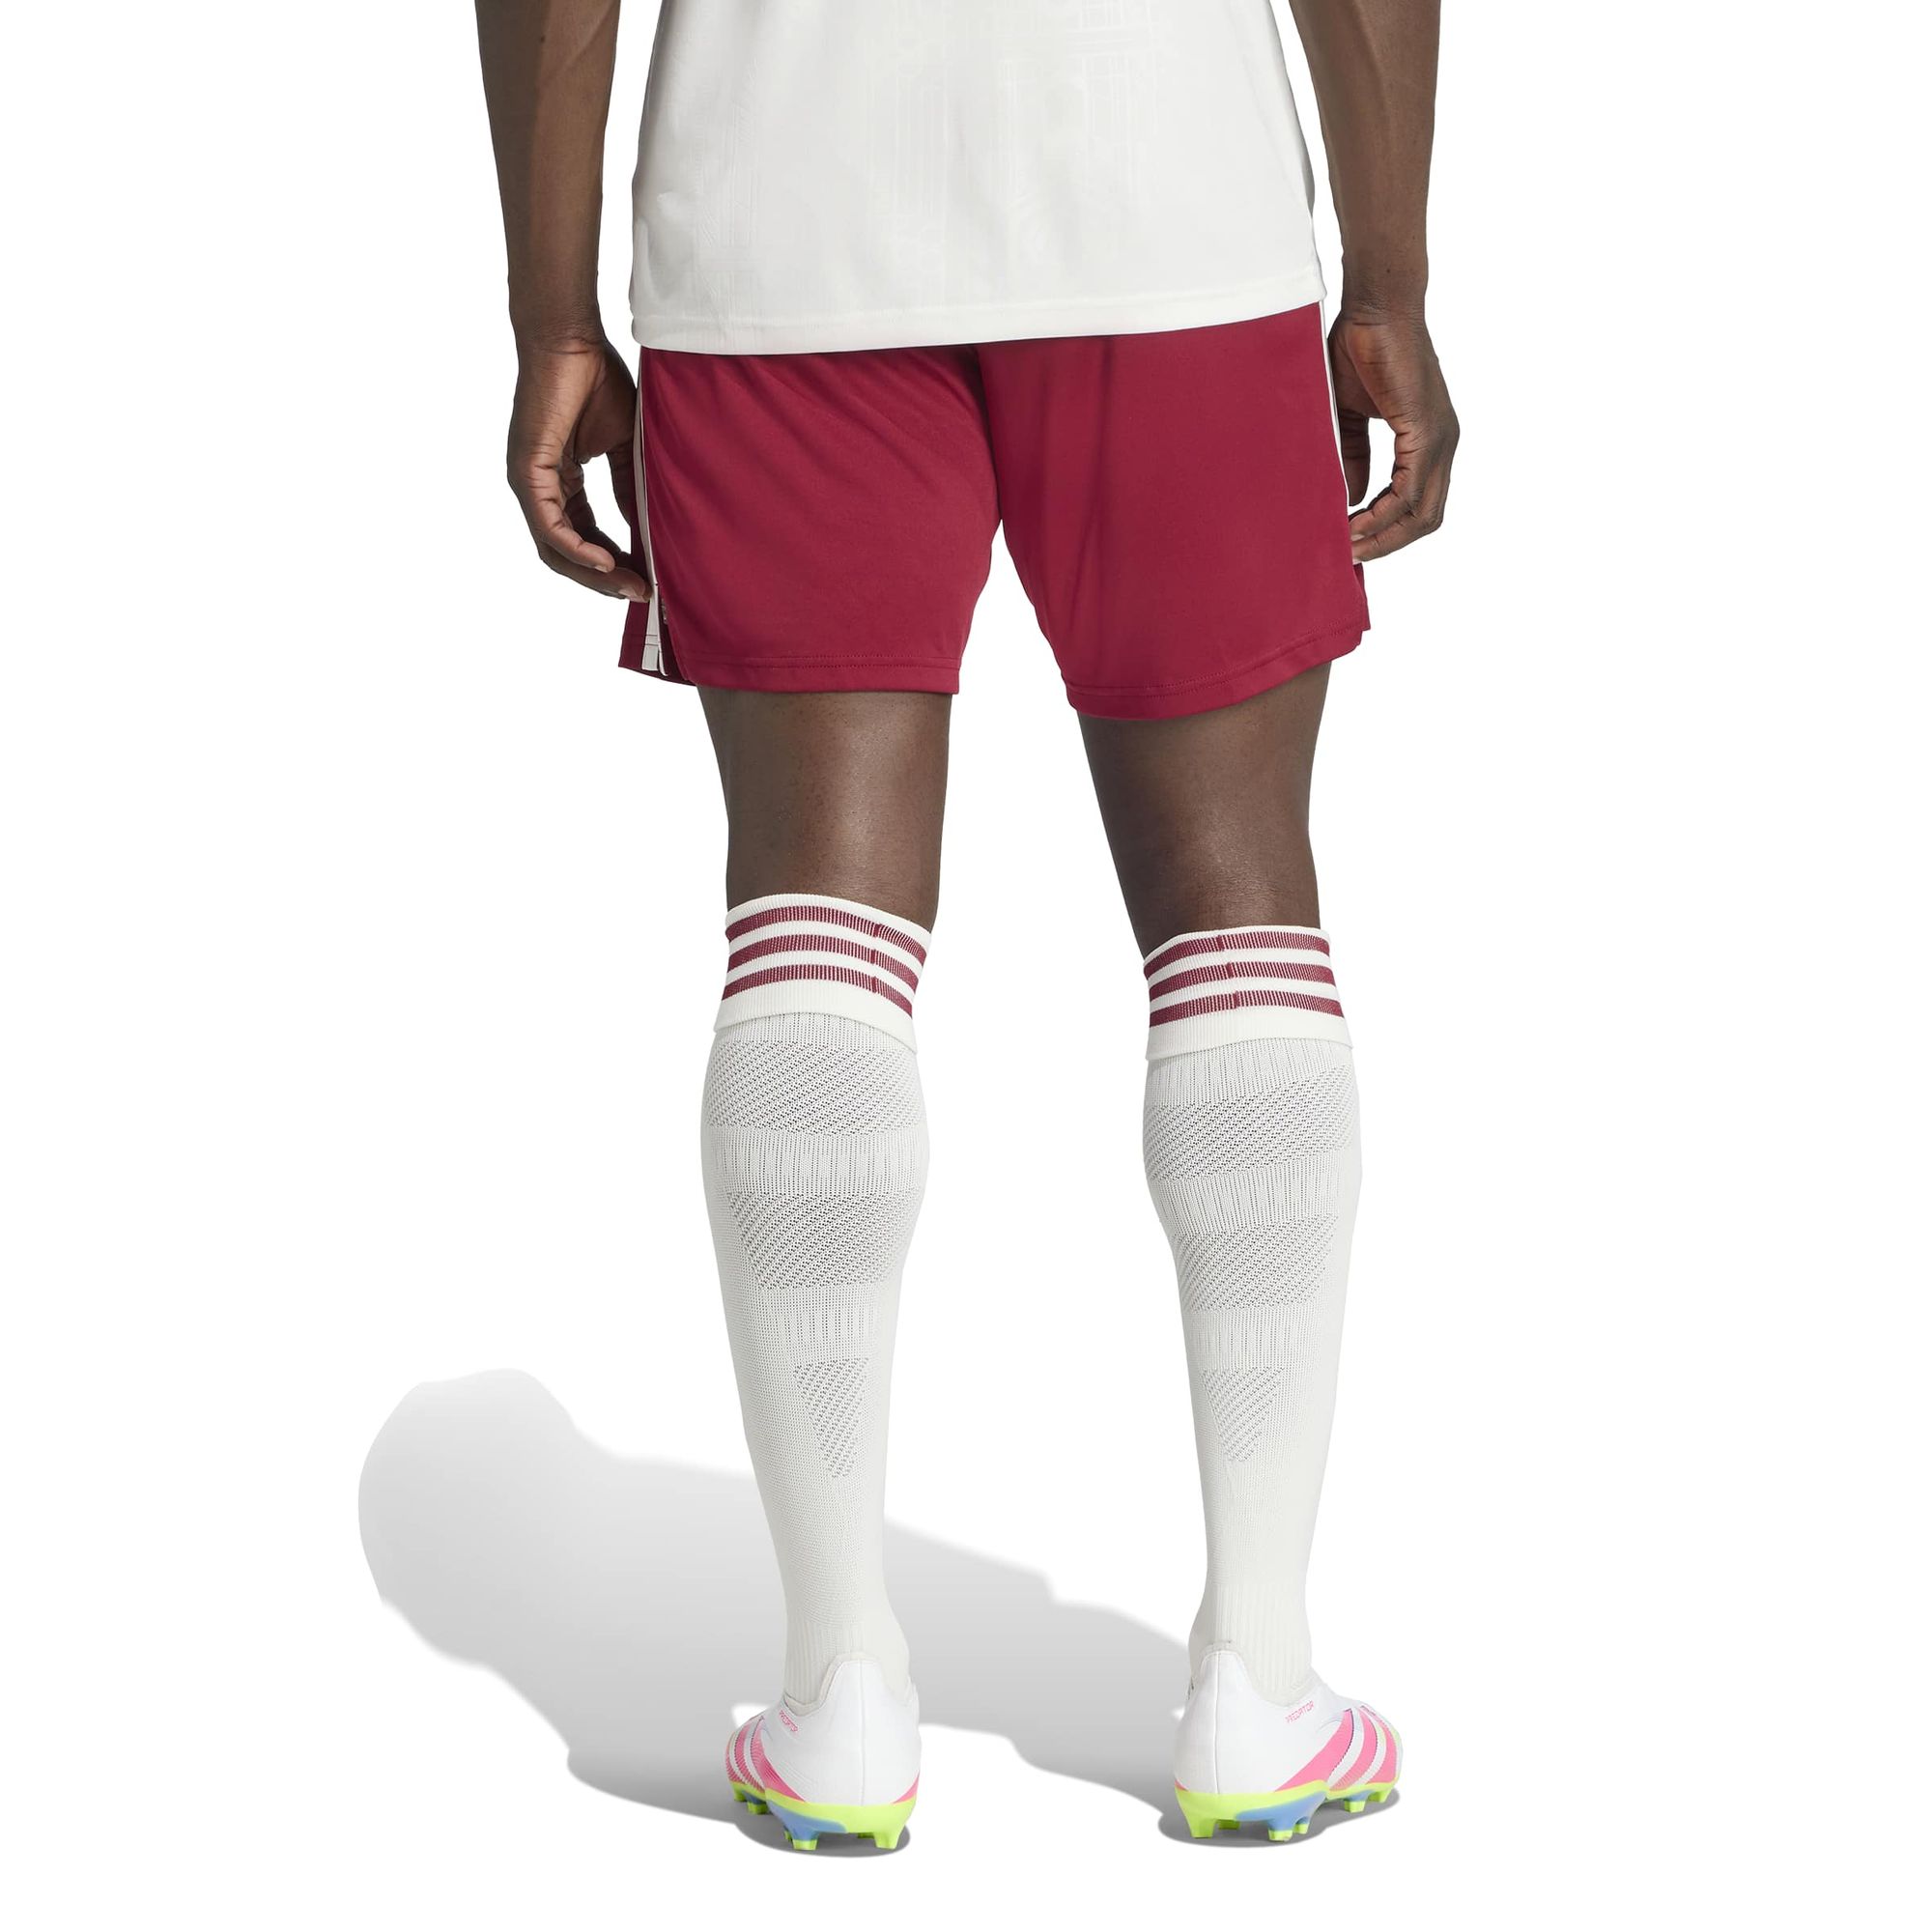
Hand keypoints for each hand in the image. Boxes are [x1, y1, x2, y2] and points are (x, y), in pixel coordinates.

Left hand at [506, 336, 651, 599]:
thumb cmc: (596, 379)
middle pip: (566, 554)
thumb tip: (646, 527)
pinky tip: (607, 562)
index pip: (584, 538)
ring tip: (629, 586)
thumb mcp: (626, 445)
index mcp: (560, 482)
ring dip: (593, 574)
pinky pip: (549, 526)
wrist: (570, 339)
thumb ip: (630, 488)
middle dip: (605, 579)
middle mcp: (539, 487)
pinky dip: (578, 549)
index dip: (615, 563)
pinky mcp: (526, 472)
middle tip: (641, 594)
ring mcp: (529, 482)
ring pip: (556, 549)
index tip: (648, 579)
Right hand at [1329, 310, 1458, 561]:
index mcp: (1428, 441)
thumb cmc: (1360, 349)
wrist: (1374, 307)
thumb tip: (1354, 498)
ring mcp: (1441, 439)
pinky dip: (1382, 514)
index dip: (1385, 531)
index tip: (1348, 541)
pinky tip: (1353, 520)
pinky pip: (1409, 491)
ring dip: (1384, 537)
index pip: (1416, 504)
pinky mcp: (1428, 431)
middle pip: (1426, 519)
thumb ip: (1355, 457)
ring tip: (1347, 545)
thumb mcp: (1351, 417)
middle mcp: (1443, 444)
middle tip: (1349, 555)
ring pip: (1422, 512)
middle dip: (1387, 545)